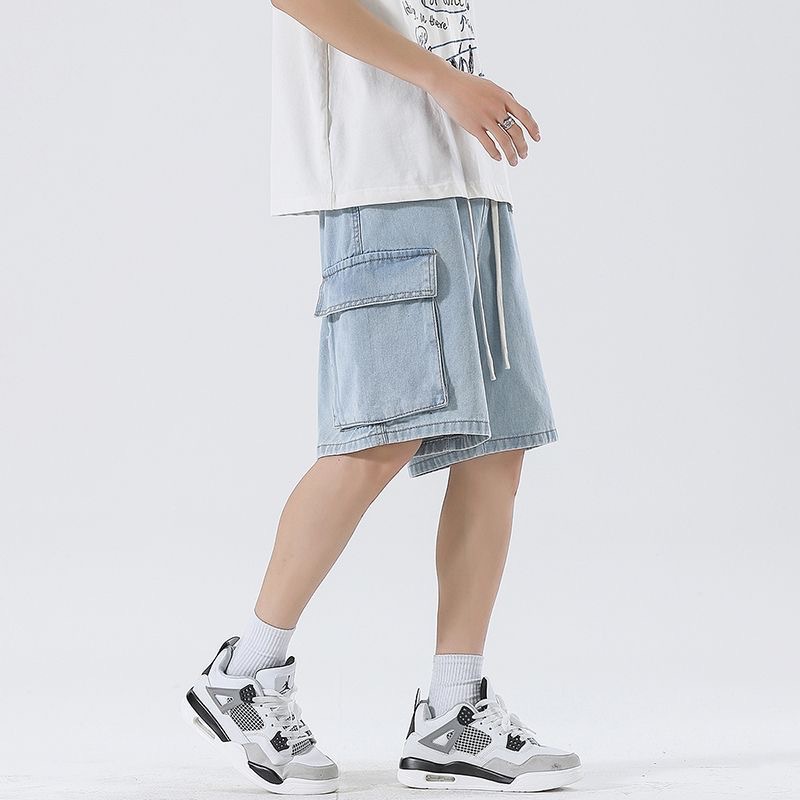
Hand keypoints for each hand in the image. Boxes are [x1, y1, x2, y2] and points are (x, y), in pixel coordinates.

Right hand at [426, 68, 540, 164]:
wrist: (448, 83)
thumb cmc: (468, 85)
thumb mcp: (491, 86)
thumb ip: (504, 96)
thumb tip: (514, 102)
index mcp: (503, 97)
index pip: (524, 115)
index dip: (533, 128)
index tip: (537, 138)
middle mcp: (497, 108)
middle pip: (516, 131)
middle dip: (523, 146)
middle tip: (524, 154)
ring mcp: (485, 118)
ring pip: (504, 141)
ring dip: (511, 154)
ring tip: (514, 161)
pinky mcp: (473, 126)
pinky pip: (488, 144)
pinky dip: (495, 153)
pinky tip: (498, 157)